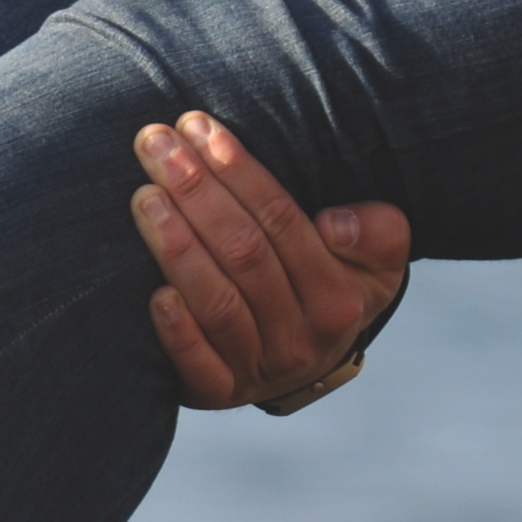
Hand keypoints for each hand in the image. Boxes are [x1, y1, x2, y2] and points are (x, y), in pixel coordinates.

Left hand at [128, 110, 411, 409]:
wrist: (308, 356)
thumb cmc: (331, 280)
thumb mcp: (375, 256)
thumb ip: (377, 232)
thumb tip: (334, 224)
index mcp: (340, 297)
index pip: (282, 221)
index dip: (237, 171)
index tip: (198, 127)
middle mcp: (303, 338)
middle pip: (243, 254)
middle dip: (195, 192)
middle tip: (153, 144)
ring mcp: (259, 370)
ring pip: (217, 302)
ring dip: (176, 247)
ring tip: (144, 197)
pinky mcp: (217, 393)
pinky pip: (198, 367)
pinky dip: (177, 332)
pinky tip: (153, 295)